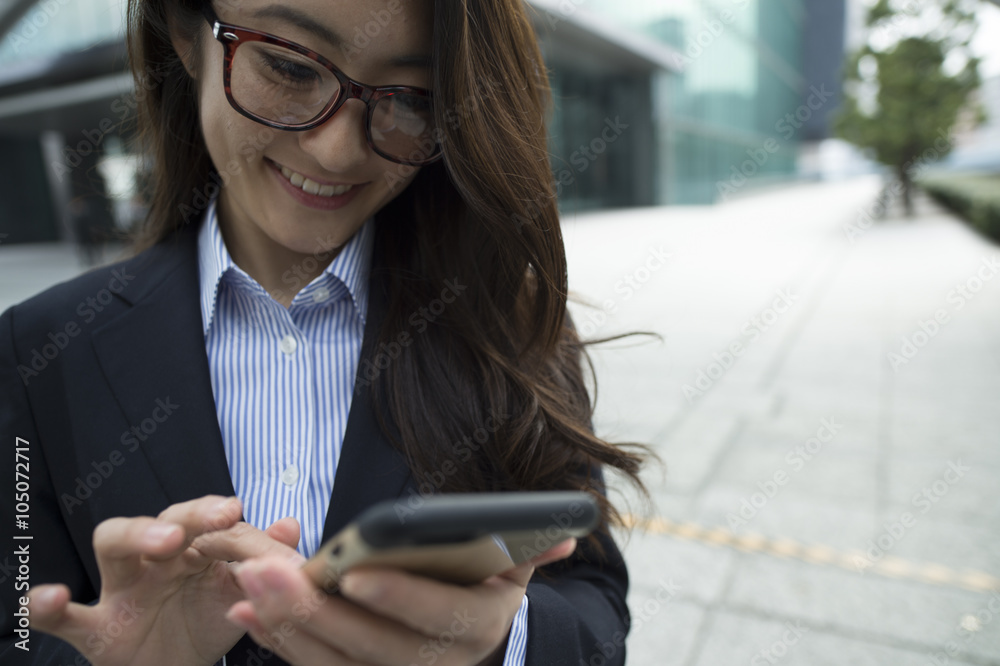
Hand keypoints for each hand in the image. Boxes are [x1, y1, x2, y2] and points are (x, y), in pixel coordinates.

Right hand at [26, 495, 301, 665]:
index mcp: (196, 547)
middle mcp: (157, 558)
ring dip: (136, 534)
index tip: (240, 513)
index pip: (210, 523)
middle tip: (219, 517)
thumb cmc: (208, 618)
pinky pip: (65, 617)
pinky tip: (53, 598)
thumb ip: (262, 560)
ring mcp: (123, 590)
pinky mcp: (94, 630)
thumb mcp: (240, 593)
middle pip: (164, 520)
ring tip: (162, 541)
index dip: (224, 518)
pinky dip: (47, 605)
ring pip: (114, 542)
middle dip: (188, 516)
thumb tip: (290, 525)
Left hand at [218, 538, 577, 665]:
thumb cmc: (483, 584)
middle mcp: (438, 665)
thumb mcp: (511, 566)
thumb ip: (530, 548)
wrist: (469, 636)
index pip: (439, 619)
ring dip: (287, 626)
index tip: (353, 574)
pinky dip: (279, 643)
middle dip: (317, 611)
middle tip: (270, 572)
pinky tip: (245, 612)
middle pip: (373, 647)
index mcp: (478, 628)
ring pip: (336, 664)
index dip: (398, 598)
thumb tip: (565, 531)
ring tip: (248, 585)